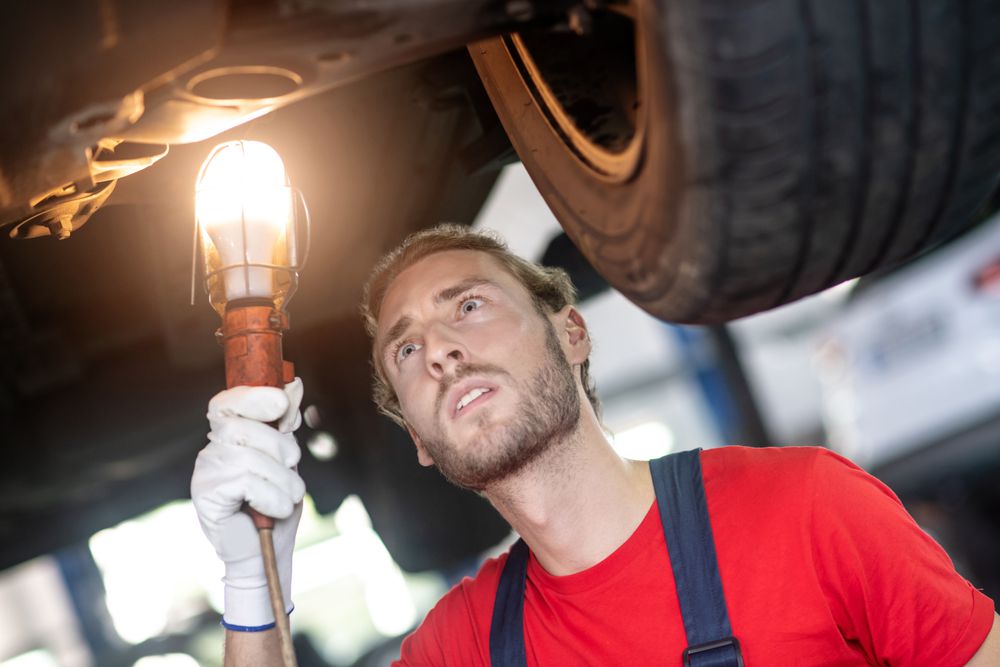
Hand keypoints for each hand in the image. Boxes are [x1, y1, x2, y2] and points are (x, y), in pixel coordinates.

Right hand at [191, 378, 305, 629]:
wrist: (266, 553)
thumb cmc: (275, 504)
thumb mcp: (287, 459)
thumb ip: (285, 422)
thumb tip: (293, 383)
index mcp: (229, 436)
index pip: (227, 401)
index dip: (252, 396)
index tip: (280, 402)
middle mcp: (212, 451)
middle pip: (243, 427)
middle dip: (280, 447)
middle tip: (291, 467)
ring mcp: (206, 473)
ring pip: (250, 457)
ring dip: (282, 480)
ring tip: (286, 497)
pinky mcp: (207, 497)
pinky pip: (246, 482)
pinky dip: (272, 497)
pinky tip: (273, 511)